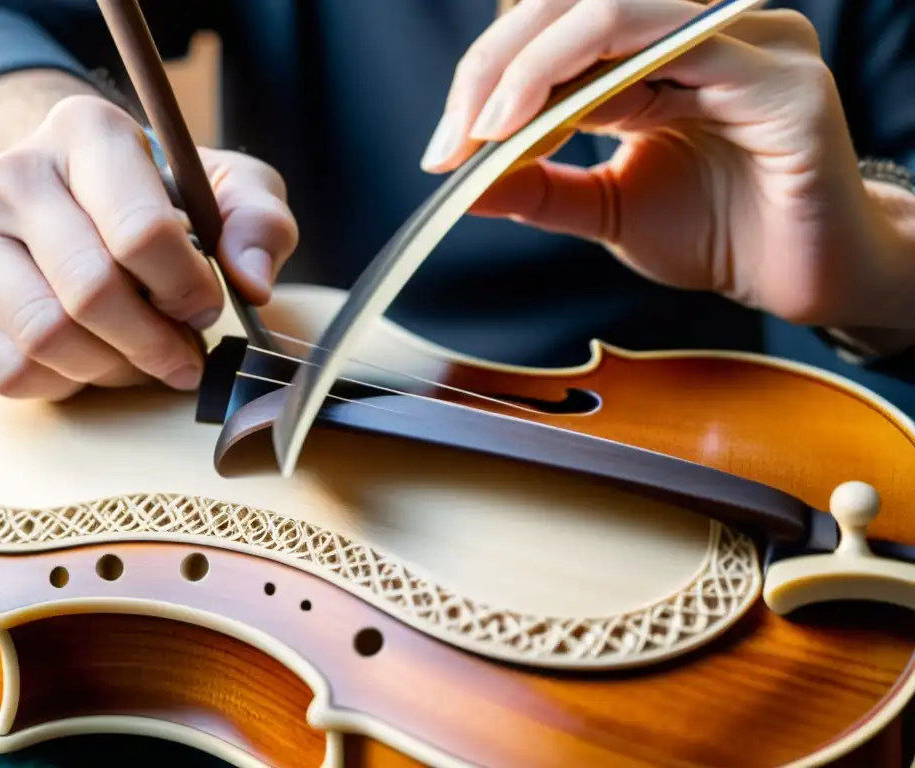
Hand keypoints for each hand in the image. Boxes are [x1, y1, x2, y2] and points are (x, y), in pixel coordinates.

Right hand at [0, 95, 297, 399]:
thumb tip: (253, 283)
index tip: (207, 307)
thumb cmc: (164, 199)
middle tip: (184, 352)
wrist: (77, 201)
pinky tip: (95, 361)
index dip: (187, 289)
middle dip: (155, 342)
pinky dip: (67, 384)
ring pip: (47, 336)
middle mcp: (13, 174)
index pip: (141, 231)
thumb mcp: (229, 190)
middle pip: (92, 292)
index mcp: (86, 131)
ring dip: (115, 368)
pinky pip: (10, 371)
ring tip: (145, 359)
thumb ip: (259, 223)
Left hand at [421, 0, 911, 332]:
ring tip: (490, 133)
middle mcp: (701, 27)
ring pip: (614, 10)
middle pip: (572, 2)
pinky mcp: (779, 77)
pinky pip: (679, 51)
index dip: (487, 74)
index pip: (555, 25)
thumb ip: (541, 185)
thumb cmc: (717, 234)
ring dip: (534, 70)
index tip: (442, 147)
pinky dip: (601, 84)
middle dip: (495, 65)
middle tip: (453, 138)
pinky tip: (555, 126)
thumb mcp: (606, 208)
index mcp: (658, 47)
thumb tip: (463, 176)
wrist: (797, 281)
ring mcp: (746, 39)